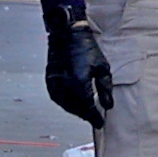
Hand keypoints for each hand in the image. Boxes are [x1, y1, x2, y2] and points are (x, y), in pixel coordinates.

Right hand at [44, 9, 112, 126]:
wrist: (67, 33)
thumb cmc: (86, 48)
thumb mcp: (103, 68)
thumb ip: (105, 89)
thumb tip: (107, 106)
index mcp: (80, 82)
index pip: (88, 108)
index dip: (95, 118)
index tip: (100, 123)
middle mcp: (65, 85)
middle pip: (77, 109)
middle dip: (86, 115)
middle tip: (94, 117)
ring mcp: (55, 83)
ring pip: (66, 105)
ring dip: (76, 111)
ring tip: (85, 111)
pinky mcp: (49, 80)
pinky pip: (57, 98)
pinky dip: (66, 103)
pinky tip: (73, 103)